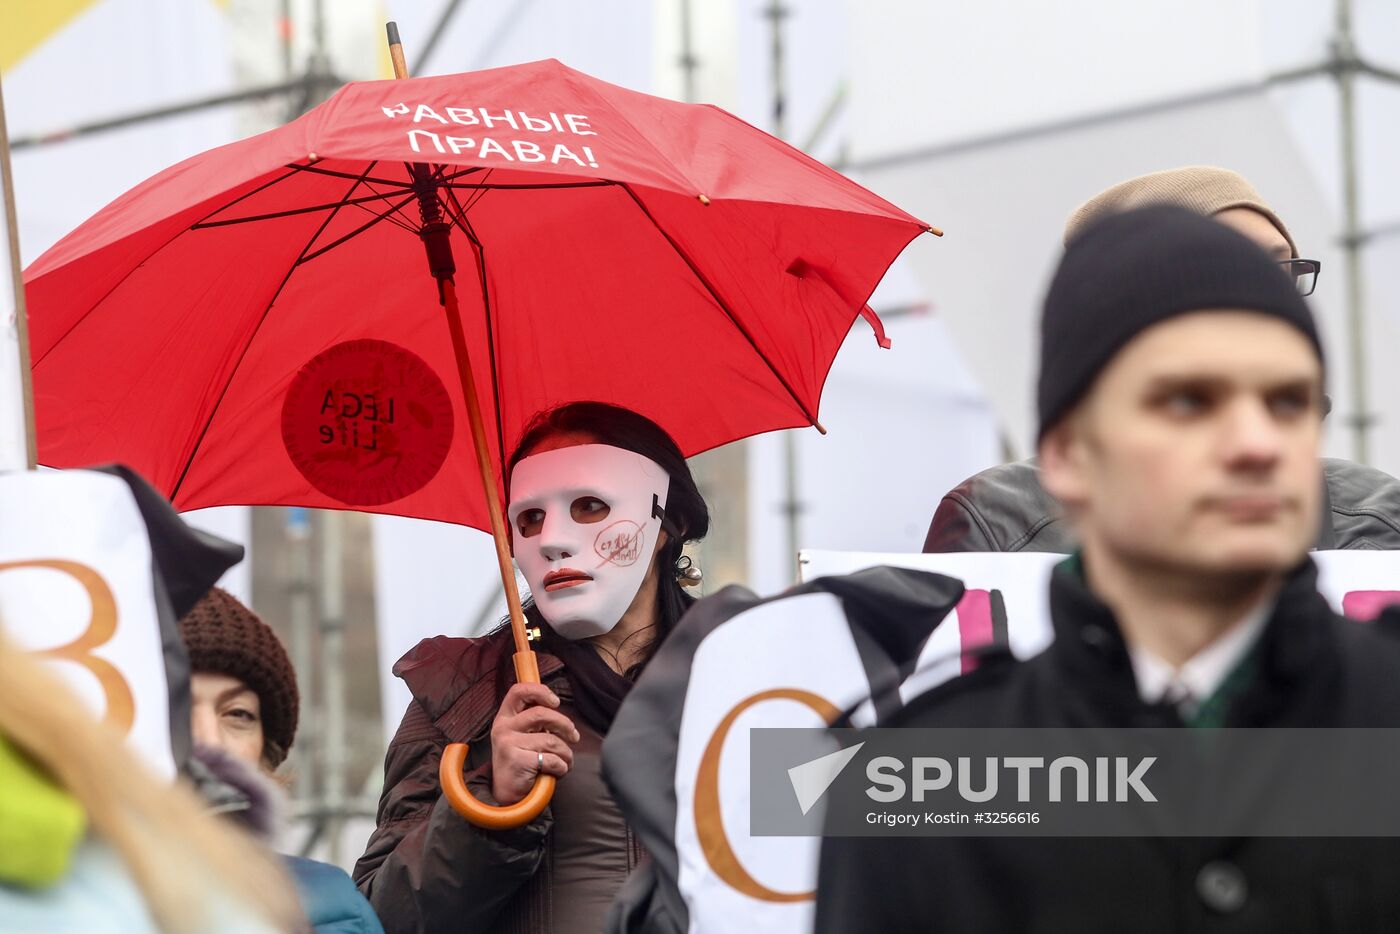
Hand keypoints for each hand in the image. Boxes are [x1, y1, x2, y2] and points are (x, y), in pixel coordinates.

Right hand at [489, 682, 579, 804]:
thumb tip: (556, 705)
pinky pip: (552, 759)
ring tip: (565, 762)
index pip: (518, 691)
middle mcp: (503, 728)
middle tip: (573, 736)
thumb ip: (534, 721)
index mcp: (504, 718)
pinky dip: (562, 767)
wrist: (508, 797)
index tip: (556, 701)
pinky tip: (558, 772)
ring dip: (566, 753)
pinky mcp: (517, 761)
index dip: (540, 691)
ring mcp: (508, 744)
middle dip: (564, 724)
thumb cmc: (522, 763)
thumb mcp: (522, 737)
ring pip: (551, 740)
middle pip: (541, 713)